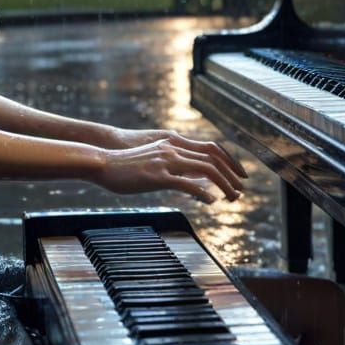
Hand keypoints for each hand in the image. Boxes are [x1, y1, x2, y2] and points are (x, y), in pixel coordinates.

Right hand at [94, 134, 247, 203]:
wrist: (103, 162)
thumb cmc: (125, 165)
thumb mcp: (154, 161)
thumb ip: (172, 166)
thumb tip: (190, 180)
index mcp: (174, 144)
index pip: (211, 148)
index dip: (229, 160)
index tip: (239, 174)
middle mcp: (173, 149)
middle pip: (213, 158)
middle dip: (232, 174)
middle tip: (241, 189)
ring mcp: (166, 161)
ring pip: (205, 169)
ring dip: (224, 184)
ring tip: (232, 198)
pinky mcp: (157, 176)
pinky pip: (186, 183)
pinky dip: (203, 192)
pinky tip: (211, 201)